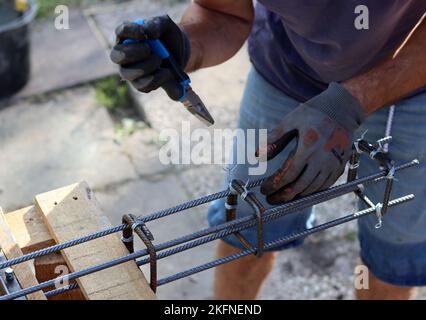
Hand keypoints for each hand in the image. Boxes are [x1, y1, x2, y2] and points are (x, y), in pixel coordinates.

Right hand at [110, 15, 190, 99]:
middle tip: (150, 50)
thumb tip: (147, 34)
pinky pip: (142, 86)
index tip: (145, 34)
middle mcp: (123, 54)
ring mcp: (129, 71)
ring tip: (160, 60)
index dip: (131, 32)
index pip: (122, 31)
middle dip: (134, 53)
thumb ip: (156, 24)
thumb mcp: (165, 25)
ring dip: (147, 67)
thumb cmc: (167, 36)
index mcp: (126, 35)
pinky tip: (167, 72)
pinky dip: (157, 80)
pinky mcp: (140, 84)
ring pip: (128, 74)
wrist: (180, 53)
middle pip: (117, 56)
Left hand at [258, 82, 365, 204]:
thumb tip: (256, 155)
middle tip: (271, 199)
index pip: (288, 174)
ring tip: (283, 197)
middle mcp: (322, 158)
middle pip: (300, 186)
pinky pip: (325, 186)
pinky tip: (300, 192)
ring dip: (296, 196)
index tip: (264, 189)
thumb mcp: (290, 121)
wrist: (343, 109)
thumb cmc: (313, 113)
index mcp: (308, 146)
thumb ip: (273, 139)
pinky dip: (311, 192)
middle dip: (283, 196)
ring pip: (313, 188)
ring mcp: (333, 164)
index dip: (274, 185)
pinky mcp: (340, 166)